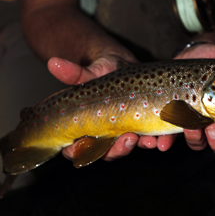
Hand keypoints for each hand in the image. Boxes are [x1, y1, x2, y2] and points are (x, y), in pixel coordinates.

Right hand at [47, 55, 170, 160]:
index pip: (75, 148)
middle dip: (116, 150)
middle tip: (127, 139)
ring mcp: (124, 132)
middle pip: (106, 153)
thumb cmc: (104, 69)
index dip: (77, 151)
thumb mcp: (91, 71)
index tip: (82, 145)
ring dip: (138, 146)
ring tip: (147, 140)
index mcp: (85, 127)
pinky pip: (149, 139)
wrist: (128, 64)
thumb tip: (53, 62)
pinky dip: (157, 142)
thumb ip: (75, 73)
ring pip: (128, 148)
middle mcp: (104, 134)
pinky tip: (161, 139)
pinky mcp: (144, 127)